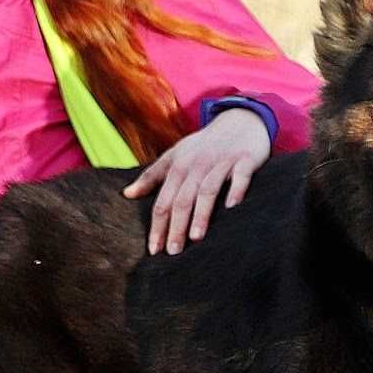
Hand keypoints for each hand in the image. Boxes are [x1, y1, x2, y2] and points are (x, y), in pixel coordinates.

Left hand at [120, 107, 269, 254]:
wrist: (240, 120)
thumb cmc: (204, 145)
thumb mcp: (175, 155)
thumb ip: (152, 176)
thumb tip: (127, 194)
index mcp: (179, 166)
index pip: (164, 200)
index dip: (157, 225)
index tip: (154, 250)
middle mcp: (198, 164)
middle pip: (182, 199)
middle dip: (176, 226)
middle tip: (173, 253)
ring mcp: (222, 162)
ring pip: (207, 190)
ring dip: (200, 214)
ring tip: (195, 239)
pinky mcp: (245, 159)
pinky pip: (240, 176)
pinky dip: (236, 190)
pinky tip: (232, 208)